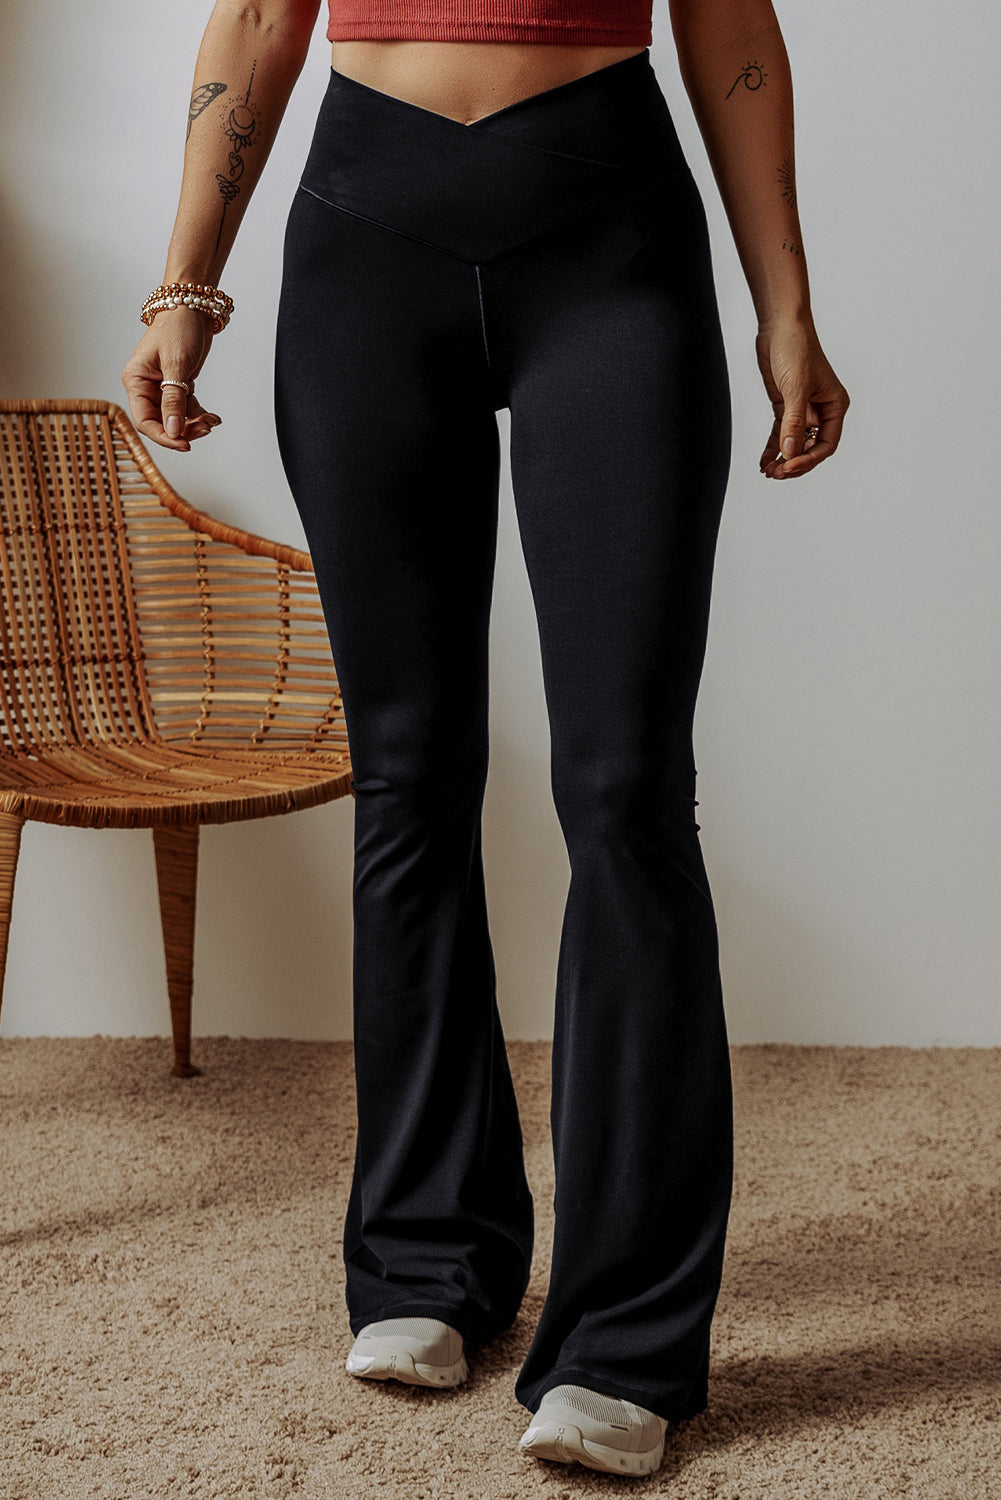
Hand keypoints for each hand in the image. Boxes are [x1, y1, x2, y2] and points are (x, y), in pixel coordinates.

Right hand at [121, 307, 221, 451]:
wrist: (192, 307)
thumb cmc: (177, 327)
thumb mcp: (176, 365)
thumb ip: (174, 400)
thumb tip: (173, 431)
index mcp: (136, 380)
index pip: (144, 420)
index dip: (164, 436)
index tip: (184, 444)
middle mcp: (146, 386)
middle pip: (161, 422)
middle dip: (183, 430)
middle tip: (205, 429)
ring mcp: (162, 387)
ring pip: (176, 418)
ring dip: (194, 424)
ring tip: (211, 421)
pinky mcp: (178, 385)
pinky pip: (187, 408)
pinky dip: (199, 415)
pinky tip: (213, 417)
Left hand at [755, 317, 849, 479]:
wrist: (780, 326)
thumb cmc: (797, 349)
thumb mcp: (796, 388)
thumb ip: (793, 423)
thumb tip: (790, 453)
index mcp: (835, 406)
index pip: (826, 444)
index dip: (809, 459)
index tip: (790, 466)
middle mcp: (821, 411)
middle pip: (810, 448)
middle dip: (794, 463)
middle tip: (776, 474)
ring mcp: (802, 410)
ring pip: (794, 444)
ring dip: (782, 460)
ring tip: (768, 473)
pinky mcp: (785, 406)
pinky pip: (780, 434)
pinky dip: (773, 448)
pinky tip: (764, 462)